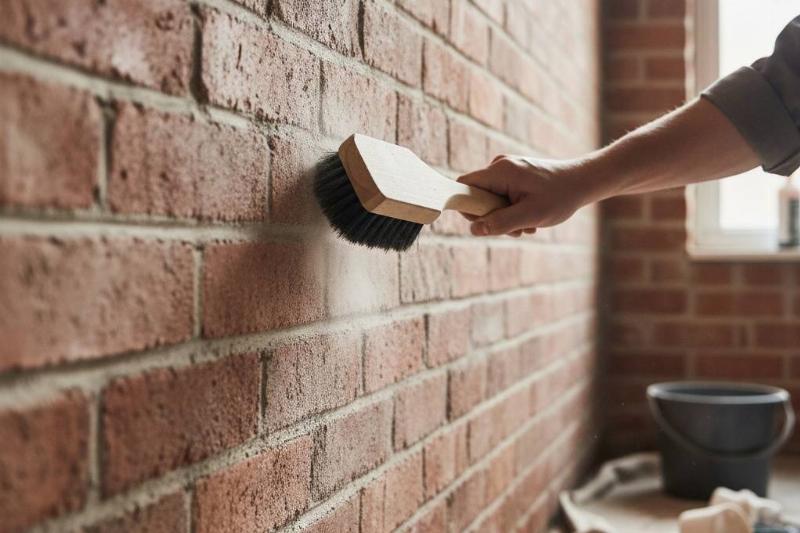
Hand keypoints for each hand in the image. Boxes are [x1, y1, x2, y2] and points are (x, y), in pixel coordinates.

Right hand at [457, 155, 590, 236]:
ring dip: (504, 216)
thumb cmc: (560, 197)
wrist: (583, 181)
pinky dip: (511, 210)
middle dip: (492, 217)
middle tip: (515, 228)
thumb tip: (475, 229)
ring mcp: (507, 169)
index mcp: (500, 171)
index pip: (464, 186)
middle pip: (477, 195)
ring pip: (490, 199)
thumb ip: (501, 222)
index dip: (466, 206)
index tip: (484, 223)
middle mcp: (499, 165)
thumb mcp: (530, 215)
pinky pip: (501, 196)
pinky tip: (530, 216)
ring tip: (528, 224)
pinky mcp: (514, 175)